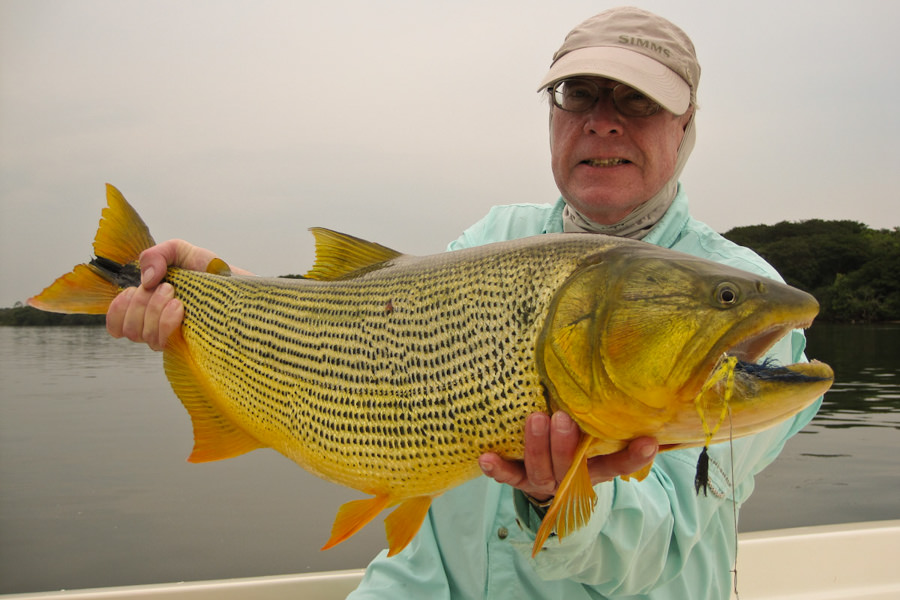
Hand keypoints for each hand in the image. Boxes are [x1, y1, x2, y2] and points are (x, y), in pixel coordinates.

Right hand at [106, 239, 243, 350]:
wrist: (238, 286)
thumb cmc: (210, 272)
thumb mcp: (180, 252)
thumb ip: (156, 255)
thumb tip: (146, 280)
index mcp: (149, 307)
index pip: (117, 325)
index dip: (117, 312)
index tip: (135, 292)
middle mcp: (157, 327)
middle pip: (129, 328)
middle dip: (142, 303)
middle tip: (168, 288)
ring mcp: (172, 338)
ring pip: (143, 336)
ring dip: (154, 310)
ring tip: (176, 297)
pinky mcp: (187, 347)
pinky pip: (162, 342)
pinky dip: (165, 322)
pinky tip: (179, 308)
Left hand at [478, 412, 657, 500]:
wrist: (548, 475)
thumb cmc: (575, 442)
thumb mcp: (592, 432)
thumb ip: (600, 414)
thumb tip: (614, 370)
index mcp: (595, 468)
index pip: (618, 464)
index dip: (633, 457)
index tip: (648, 441)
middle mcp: (570, 478)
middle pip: (569, 467)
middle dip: (565, 445)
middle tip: (562, 419)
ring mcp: (544, 480)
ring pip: (540, 471)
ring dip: (535, 447)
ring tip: (534, 419)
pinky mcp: (519, 479)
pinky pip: (508, 477)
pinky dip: (498, 469)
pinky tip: (486, 457)